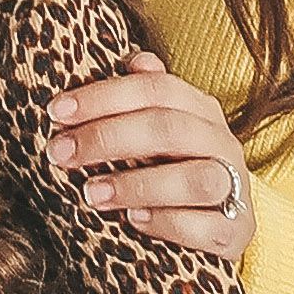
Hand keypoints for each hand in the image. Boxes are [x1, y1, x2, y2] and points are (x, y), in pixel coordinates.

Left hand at [43, 64, 254, 260]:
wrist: (220, 228)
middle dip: (108, 137)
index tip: (57, 112)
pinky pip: (207, 227)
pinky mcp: (236, 233)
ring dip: (137, 185)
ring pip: (195, 179)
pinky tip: (134, 221)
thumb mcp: (160, 133)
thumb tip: (132, 60)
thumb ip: (144, 99)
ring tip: (90, 194)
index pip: (155, 88)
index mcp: (202, 110)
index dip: (104, 96)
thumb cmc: (176, 171)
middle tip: (61, 153)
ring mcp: (235, 189)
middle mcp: (223, 144)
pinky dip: (168, 222)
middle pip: (169, 128)